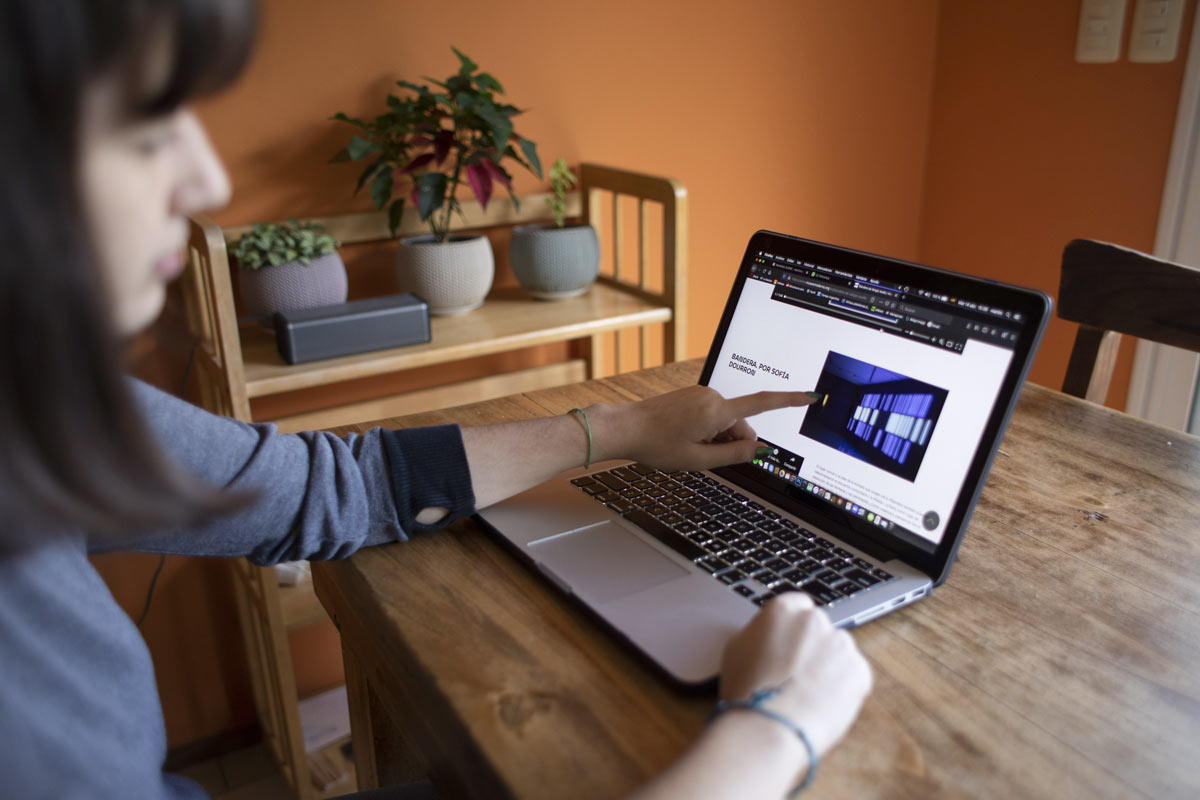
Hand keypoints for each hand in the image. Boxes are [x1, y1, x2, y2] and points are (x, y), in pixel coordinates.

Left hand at [591, 385, 818, 471]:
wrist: (625, 427)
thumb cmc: (656, 445)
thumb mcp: (697, 460)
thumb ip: (733, 455)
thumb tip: (759, 450)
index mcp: (717, 411)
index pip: (762, 405)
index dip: (790, 401)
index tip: (811, 396)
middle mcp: (713, 396)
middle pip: (741, 424)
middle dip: (731, 442)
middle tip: (701, 455)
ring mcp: (702, 393)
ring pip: (726, 421)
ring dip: (717, 437)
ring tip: (687, 445)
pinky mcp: (694, 394)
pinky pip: (713, 414)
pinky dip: (708, 428)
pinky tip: (685, 436)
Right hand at [719, 592, 871, 758]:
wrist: (771, 726)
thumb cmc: (747, 692)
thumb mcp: (735, 651)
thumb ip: (757, 635)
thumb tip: (765, 638)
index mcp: (783, 610)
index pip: (796, 607)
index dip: (792, 630)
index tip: (788, 646)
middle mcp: (815, 620)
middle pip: (818, 629)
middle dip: (811, 648)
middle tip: (795, 675)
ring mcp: (841, 644)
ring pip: (837, 652)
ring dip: (828, 667)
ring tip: (808, 694)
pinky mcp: (859, 669)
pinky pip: (853, 675)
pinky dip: (843, 687)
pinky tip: (823, 702)